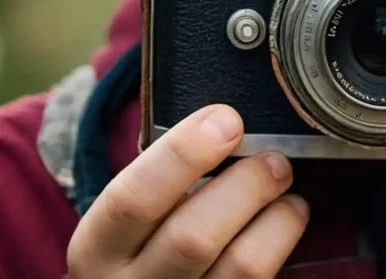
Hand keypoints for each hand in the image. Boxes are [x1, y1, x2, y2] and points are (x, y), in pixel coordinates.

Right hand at [67, 104, 308, 277]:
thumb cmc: (146, 242)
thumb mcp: (134, 216)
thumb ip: (166, 178)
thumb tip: (228, 124)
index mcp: (98, 249)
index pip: (132, 199)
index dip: (182, 154)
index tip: (227, 120)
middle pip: (193, 237)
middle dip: (246, 186)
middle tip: (275, 159)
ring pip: (240, 266)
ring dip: (277, 217)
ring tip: (288, 189)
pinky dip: (283, 242)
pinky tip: (287, 220)